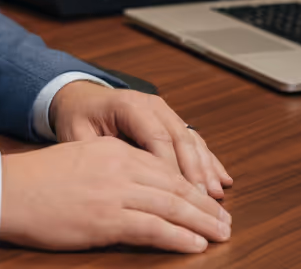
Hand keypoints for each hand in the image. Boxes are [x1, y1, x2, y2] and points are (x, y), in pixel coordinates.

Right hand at [0, 137, 231, 252]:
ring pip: (170, 206)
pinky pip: (153, 228)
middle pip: (174, 185)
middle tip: (226, 220)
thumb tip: (137, 188)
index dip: (190, 185)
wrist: (9, 190)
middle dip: (203, 204)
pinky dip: (178, 237)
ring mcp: (114, 192)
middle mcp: (118, 166)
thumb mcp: (79, 160)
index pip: (163, 167)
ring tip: (221, 234)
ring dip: (201, 222)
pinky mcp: (106, 219)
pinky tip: (195, 245)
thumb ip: (110, 168)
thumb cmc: (38, 180)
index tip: (207, 199)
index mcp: (112, 150)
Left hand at [50, 81, 232, 198]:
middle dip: (195, 172)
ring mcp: (164, 111)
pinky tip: (222, 178)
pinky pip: (193, 139)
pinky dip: (208, 160)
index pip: (155, 137)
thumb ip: (97, 155)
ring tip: (217, 195)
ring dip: (206, 168)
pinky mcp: (170, 120)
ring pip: (191, 139)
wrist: (81, 98)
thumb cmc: (78, 118)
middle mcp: (151, 104)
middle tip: (206, 202)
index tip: (179, 197)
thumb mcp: (78, 135)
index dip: (170, 168)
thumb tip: (118, 182)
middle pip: (180, 138)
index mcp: (128, 104)